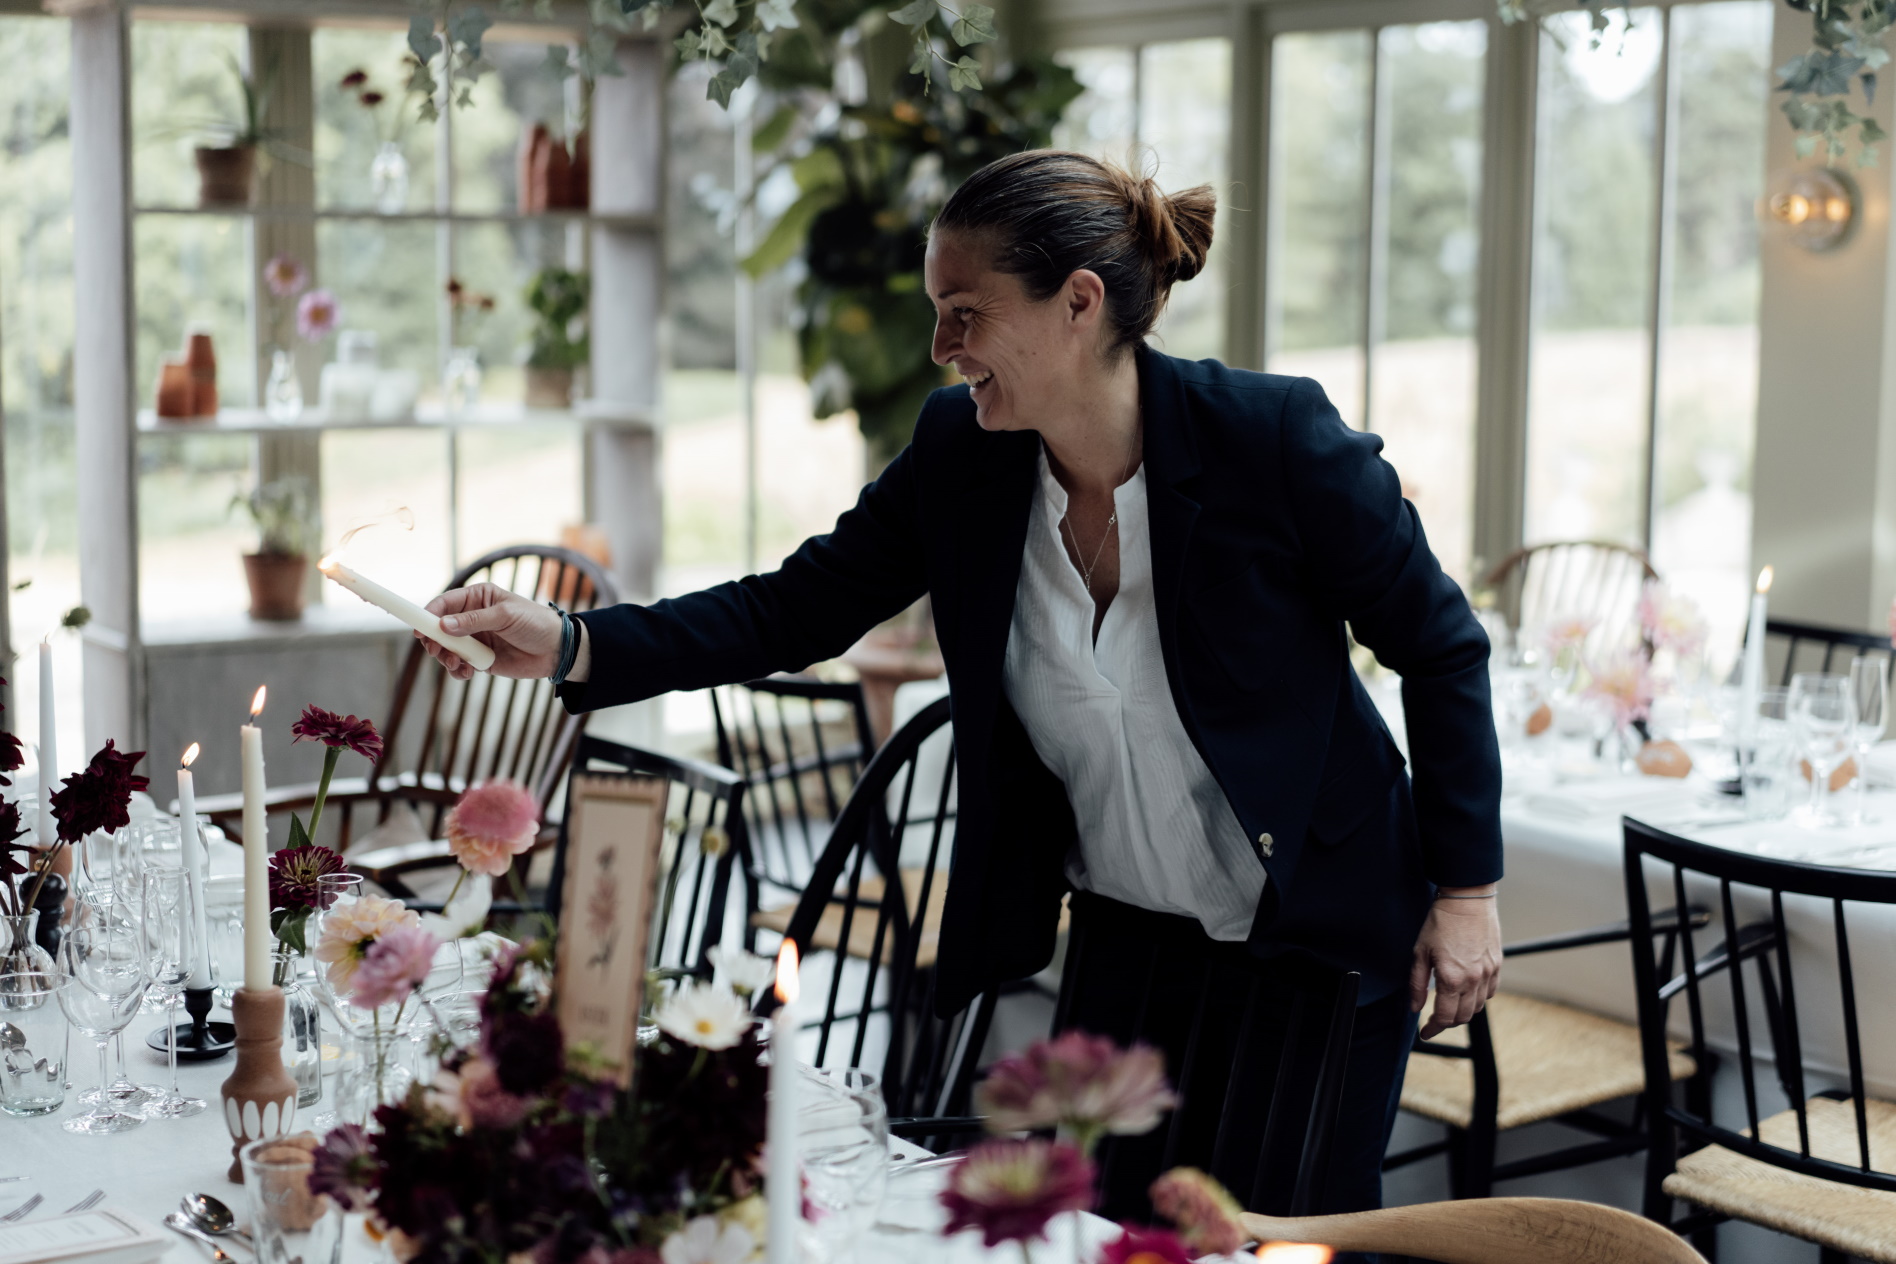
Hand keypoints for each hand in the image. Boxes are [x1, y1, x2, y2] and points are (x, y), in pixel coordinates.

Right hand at [423, 584, 561, 680]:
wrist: (557, 650)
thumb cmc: (535, 623)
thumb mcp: (506, 616)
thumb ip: (475, 620)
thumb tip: (444, 625)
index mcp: (477, 597)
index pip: (445, 603)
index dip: (428, 615)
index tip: (420, 629)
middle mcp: (471, 617)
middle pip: (439, 628)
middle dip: (434, 641)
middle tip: (437, 651)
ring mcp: (474, 639)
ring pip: (446, 649)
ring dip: (446, 658)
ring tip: (458, 664)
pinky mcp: (479, 658)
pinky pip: (459, 665)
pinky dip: (458, 671)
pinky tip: (468, 673)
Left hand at [1409, 887, 1501, 1039]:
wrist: (1467, 900)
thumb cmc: (1440, 923)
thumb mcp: (1420, 953)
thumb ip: (1417, 984)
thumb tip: (1414, 1008)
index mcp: (1452, 979)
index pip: (1445, 1017)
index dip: (1433, 1029)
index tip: (1425, 1033)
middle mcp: (1473, 980)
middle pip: (1462, 1017)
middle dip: (1447, 1023)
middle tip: (1434, 1021)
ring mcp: (1488, 974)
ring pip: (1477, 1007)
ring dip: (1462, 1012)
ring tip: (1449, 1007)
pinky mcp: (1497, 965)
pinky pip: (1490, 993)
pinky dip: (1478, 999)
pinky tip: (1467, 993)